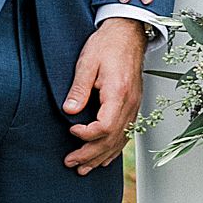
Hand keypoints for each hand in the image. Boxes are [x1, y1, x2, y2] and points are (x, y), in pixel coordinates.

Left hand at [62, 20, 146, 173]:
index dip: (87, 135)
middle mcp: (130, 103)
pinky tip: (104, 158)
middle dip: (90, 154)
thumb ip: (79, 89)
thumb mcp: (87, 62)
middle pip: (112, 139)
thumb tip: (69, 111)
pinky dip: (114, 149)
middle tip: (71, 162)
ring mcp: (134, 106)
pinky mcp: (133, 106)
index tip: (71, 130)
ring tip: (84, 168)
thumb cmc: (108, 45)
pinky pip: (126, 134)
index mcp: (118, 93)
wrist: (128, 33)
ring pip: (120, 140)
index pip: (105, 126)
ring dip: (101, 156)